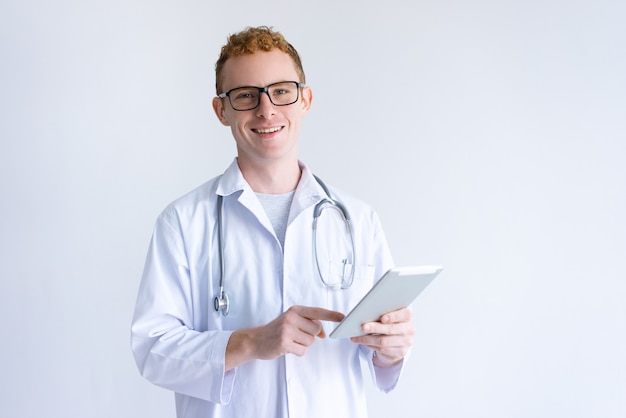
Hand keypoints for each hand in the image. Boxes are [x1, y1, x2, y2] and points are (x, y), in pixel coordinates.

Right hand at [226, 306, 343, 369]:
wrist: (255, 340)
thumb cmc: (276, 331)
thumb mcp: (292, 322)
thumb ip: (308, 324)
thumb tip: (323, 334)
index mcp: (295, 310)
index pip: (317, 312)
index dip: (331, 315)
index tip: (343, 317)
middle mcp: (291, 317)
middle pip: (316, 330)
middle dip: (309, 336)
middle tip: (295, 335)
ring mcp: (287, 330)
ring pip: (310, 342)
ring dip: (302, 344)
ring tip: (289, 341)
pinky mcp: (284, 343)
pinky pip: (302, 351)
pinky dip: (297, 352)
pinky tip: (286, 348)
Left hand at [350, 307, 413, 366]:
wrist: (398, 340)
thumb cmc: (391, 323)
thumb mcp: (390, 316)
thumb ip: (383, 313)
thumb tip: (365, 313)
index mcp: (407, 317)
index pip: (404, 315)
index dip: (393, 316)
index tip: (382, 318)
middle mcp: (409, 329)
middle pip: (390, 329)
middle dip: (375, 328)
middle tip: (363, 327)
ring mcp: (406, 341)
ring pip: (384, 341)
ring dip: (368, 339)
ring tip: (357, 336)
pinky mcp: (400, 352)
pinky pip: (382, 349)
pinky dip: (370, 345)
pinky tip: (363, 341)